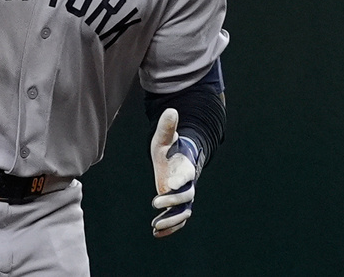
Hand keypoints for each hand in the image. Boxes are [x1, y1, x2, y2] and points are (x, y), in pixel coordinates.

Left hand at [149, 108, 198, 237]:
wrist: (176, 161)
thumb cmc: (170, 149)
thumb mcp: (165, 138)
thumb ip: (168, 127)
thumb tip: (171, 110)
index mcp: (186, 167)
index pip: (187, 175)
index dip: (180, 180)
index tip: (169, 184)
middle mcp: (188, 184)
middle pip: (187, 196)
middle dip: (172, 201)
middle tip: (155, 202)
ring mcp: (184, 196)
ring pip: (184, 212)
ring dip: (171, 220)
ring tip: (155, 225)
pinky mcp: (178, 206)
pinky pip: (178, 220)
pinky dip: (170, 228)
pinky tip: (155, 233)